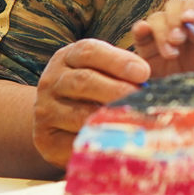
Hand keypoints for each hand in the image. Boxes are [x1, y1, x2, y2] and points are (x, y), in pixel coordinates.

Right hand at [33, 38, 150, 167]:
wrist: (55, 119)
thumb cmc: (92, 90)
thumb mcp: (103, 71)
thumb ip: (123, 69)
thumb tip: (148, 78)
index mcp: (68, 58)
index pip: (89, 52)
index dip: (118, 61)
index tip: (144, 73)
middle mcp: (52, 81)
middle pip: (84, 81)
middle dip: (118, 91)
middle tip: (142, 100)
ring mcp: (45, 110)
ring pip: (80, 115)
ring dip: (111, 119)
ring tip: (137, 122)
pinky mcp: (46, 139)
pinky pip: (74, 142)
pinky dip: (99, 142)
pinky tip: (119, 142)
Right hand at [132, 0, 193, 78]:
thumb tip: (191, 23)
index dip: (192, 6)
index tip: (189, 18)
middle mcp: (179, 21)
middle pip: (173, 6)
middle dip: (175, 21)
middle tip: (178, 40)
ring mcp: (161, 31)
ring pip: (156, 19)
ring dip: (162, 33)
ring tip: (171, 54)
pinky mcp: (145, 45)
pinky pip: (139, 31)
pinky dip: (140, 29)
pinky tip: (144, 31)